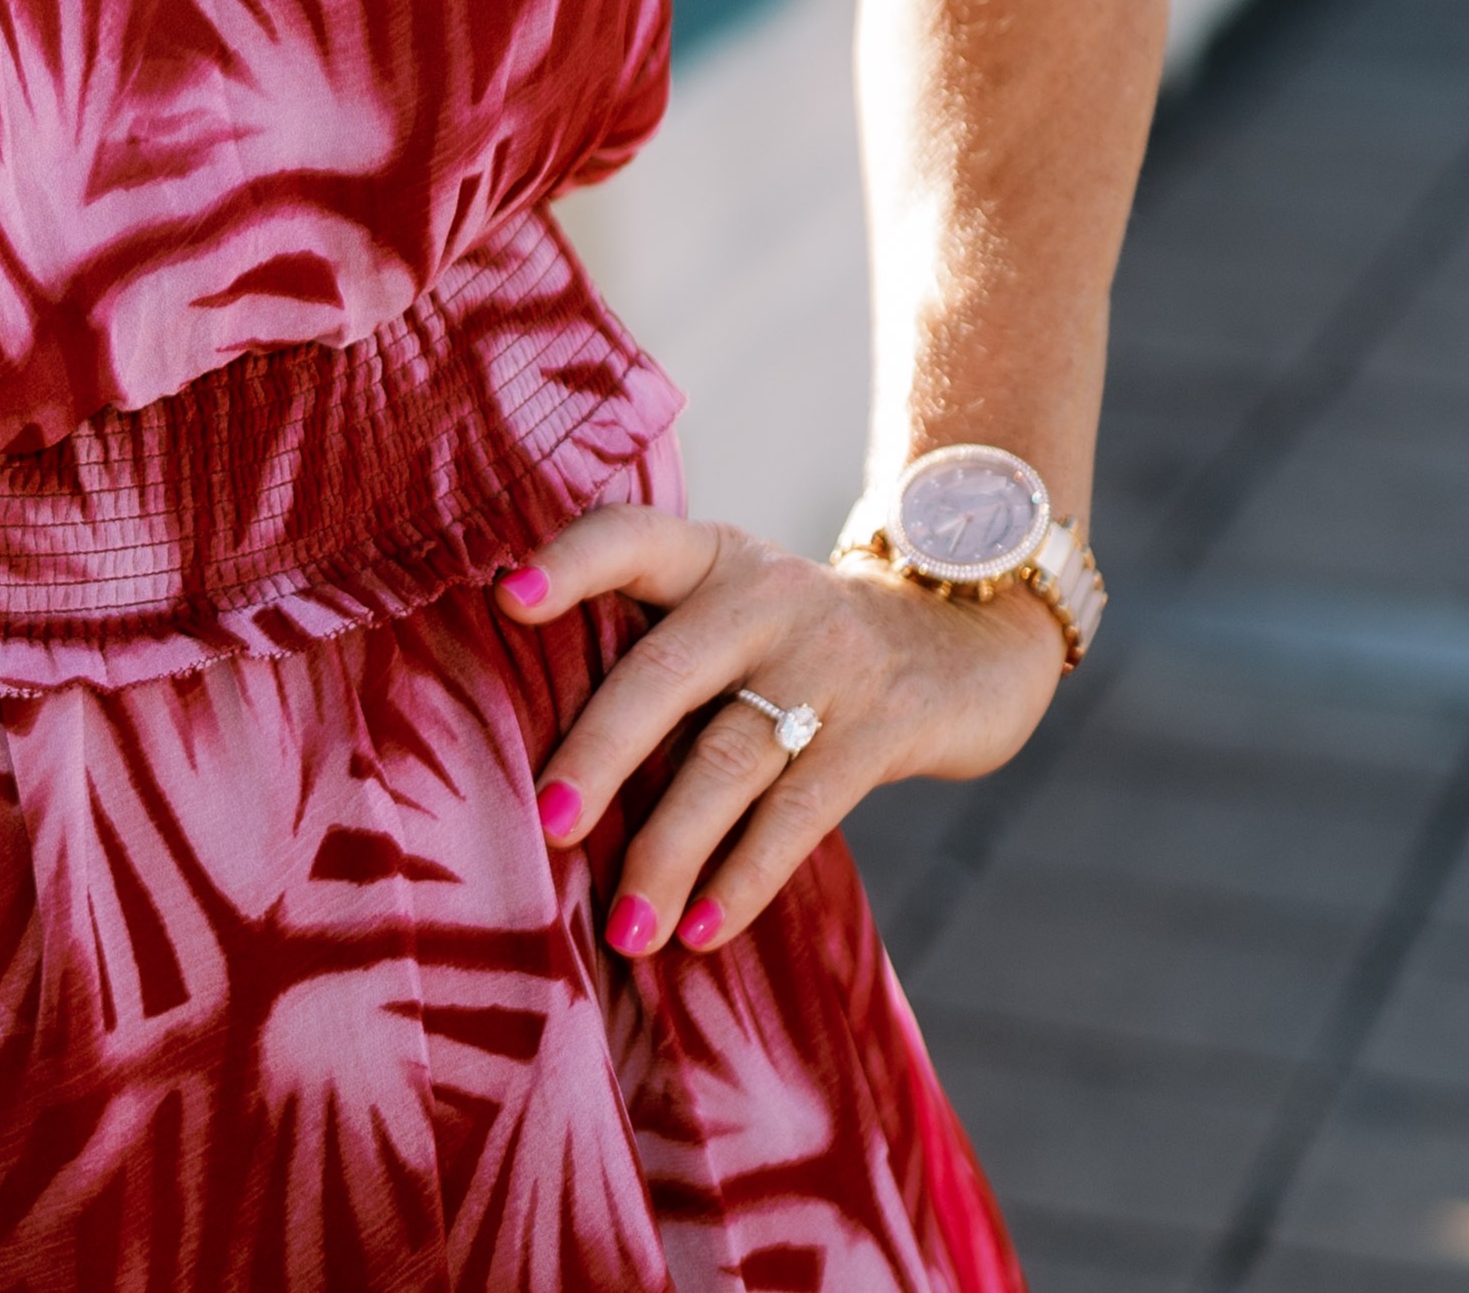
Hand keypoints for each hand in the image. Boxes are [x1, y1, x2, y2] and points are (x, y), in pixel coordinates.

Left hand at [501, 505, 1066, 959]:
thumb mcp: (731, 606)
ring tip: (625, 926)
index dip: (569, 564)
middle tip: (549, 820)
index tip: (507, 599)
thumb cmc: (795, 639)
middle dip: (602, 750)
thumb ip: (654, 642)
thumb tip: (537, 749)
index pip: (628, 538)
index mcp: (709, 557)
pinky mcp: (880, 732)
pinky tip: (700, 931)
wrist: (962, 637)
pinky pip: (800, 814)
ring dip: (670, 849)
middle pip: (665, 673)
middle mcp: (761, 597)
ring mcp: (825, 663)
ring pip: (729, 759)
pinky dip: (745, 877)